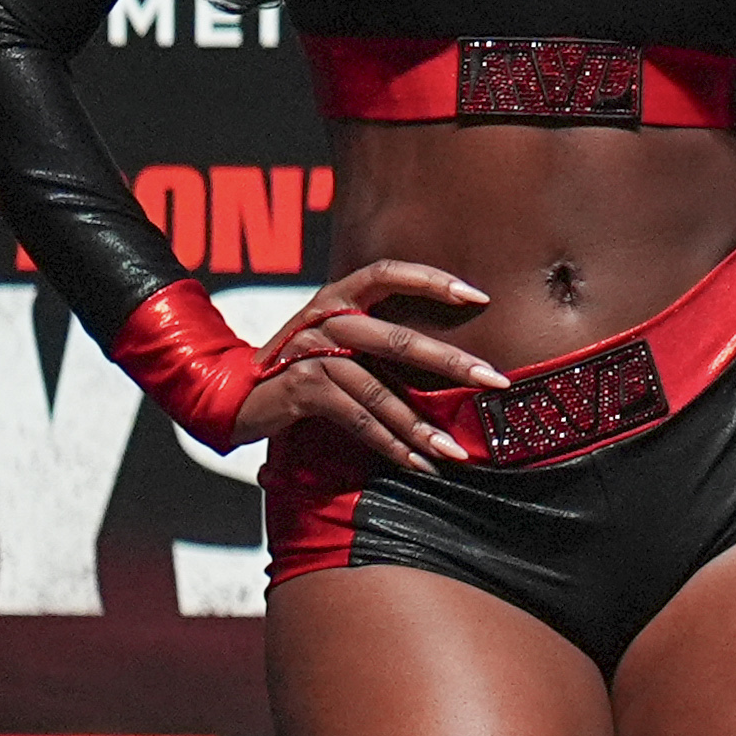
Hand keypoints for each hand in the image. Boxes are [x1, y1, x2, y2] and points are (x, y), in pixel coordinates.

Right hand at [230, 260, 501, 465]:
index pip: (388, 273)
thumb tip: (461, 357)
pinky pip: (357, 418)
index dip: (432, 279)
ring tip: (454, 450)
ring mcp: (311, 352)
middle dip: (453, 363)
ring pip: (379, 391)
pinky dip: (390, 444)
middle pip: (399, 340)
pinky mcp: (301, 387)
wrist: (240, 394)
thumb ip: (385, 337)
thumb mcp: (345, 341)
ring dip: (420, 426)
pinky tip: (418, 462)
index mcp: (340, 297)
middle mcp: (325, 318)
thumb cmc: (309, 366)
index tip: (480, 295)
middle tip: (496, 380)